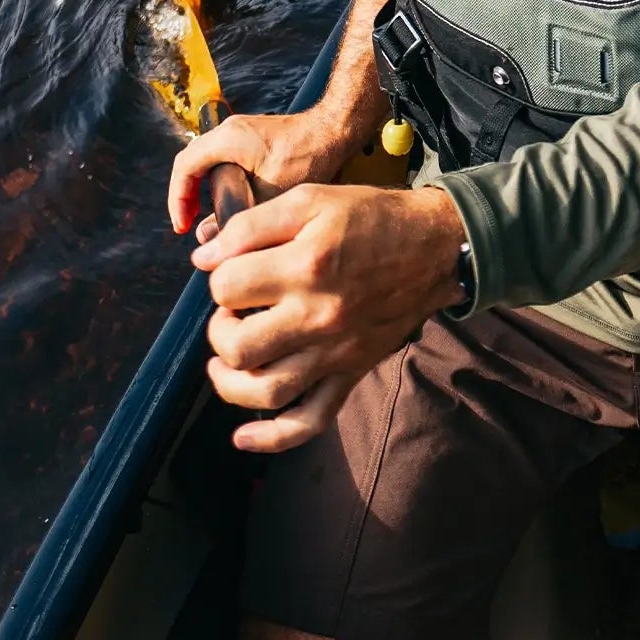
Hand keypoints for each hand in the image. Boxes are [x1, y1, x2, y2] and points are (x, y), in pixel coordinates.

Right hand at [168, 102, 371, 238]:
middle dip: (190, 198)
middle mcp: (229, 131)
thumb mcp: (270, 194)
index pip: (184, 167)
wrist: (337, 130)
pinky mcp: (255, 140)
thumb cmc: (308, 157)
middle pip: (194, 166)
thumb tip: (210, 239)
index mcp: (227, 139)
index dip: (178, 199)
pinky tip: (236, 208)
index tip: (183, 225)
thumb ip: (238, 216)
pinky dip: (224, 185)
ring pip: (210, 165)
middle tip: (194, 226)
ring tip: (213, 221)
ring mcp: (242, 133)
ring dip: (208, 192)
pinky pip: (227, 163)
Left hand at [193, 182, 466, 453]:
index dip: (218, 275)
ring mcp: (335, 352)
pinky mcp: (351, 372)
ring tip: (226, 359)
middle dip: (219, 329)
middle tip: (231, 311)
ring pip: (265, 391)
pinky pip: (312, 419)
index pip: (227, 287)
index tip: (232, 267)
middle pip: (238, 347)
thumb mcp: (311, 200)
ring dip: (230, 382)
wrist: (435, 246)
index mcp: (305, 266)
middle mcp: (318, 316)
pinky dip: (273, 438)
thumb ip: (252, 225)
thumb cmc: (370, 218)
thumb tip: (203, 257)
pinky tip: (242, 438)